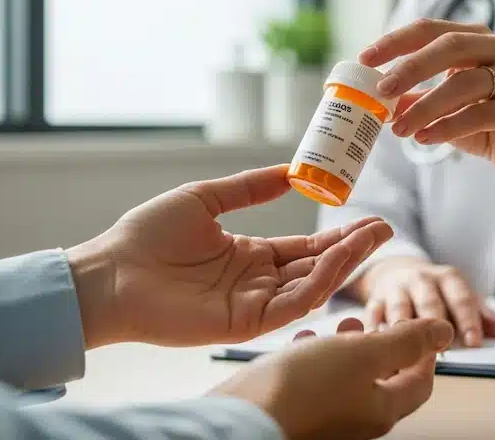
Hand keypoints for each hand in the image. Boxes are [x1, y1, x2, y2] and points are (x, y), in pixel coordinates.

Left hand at [65, 165, 393, 347]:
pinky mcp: (246, 324)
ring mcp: (254, 305)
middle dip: (353, 248)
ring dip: (345, 262)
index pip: (305, 247)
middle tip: (385, 228)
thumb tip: (290, 171)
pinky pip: (293, 304)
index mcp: (249, 256)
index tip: (367, 218)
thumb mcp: (206, 200)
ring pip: (313, 285)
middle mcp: (258, 282)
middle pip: (317, 266)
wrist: (110, 272)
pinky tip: (337, 257)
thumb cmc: (146, 235)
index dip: (338, 235)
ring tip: (373, 236)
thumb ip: (250, 188)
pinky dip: (320, 282)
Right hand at [215, 317, 453, 439]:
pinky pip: (314, 382)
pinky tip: (303, 340)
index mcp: (382, 409)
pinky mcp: (297, 412)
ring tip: (339, 324)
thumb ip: (406, 341)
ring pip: (347, 378)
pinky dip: (315, 357)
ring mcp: (326, 419)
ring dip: (347, 348)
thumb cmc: (302, 388)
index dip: (425, 352)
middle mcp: (357, 420)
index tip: (422, 326)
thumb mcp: (363, 353)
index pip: (420, 382)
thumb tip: (445, 332)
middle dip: (381, 344)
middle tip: (374, 320)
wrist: (242, 419)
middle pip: (383, 380)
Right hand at [353, 256, 494, 347]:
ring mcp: (396, 288)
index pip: (461, 297)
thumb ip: (479, 314)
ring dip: (403, 330)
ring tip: (406, 352)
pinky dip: (374, 330)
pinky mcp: (374, 299)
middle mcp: (421, 279)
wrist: (395, 272)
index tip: (474, 343)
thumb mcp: (458, 295)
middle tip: (442, 349)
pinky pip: (372, 314)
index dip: (468, 320)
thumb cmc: (435, 292)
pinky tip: (377, 346)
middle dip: (435, 325)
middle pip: (430, 301)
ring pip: (399, 308)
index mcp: (447, 278)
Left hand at [359, 19, 494, 184]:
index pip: (433, 29)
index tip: (365, 59)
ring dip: (426, 106)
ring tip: (399, 128)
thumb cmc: (482, 124)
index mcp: (480, 38)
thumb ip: (413, 96)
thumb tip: (370, 94)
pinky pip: (482, 114)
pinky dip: (448, 127)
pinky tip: (425, 138)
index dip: (397, 41)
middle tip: (382, 90)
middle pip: (452, 46)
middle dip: (412, 67)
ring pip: (466, 83)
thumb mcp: (441, 107)